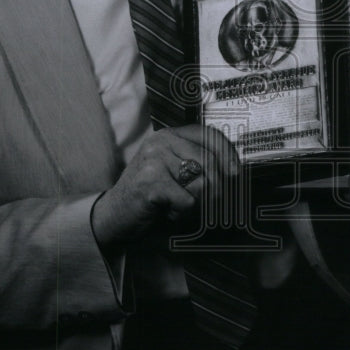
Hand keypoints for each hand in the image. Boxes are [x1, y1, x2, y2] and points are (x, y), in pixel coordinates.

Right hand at [91, 124, 239, 250]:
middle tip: (202, 202)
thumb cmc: (149, 194)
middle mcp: (162, 142)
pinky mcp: (151, 181)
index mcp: (170, 135)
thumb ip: (197, 164)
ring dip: (196, 203)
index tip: (235, 173)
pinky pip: (188, 201)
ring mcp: (155, 159)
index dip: (228, 153)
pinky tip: (166, 210)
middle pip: (210, 162)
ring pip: (202, 183)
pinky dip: (181, 213)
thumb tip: (233, 171)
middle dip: (215, 189)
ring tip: (177, 204)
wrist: (115, 214)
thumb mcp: (173, 171)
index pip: (209, 135)